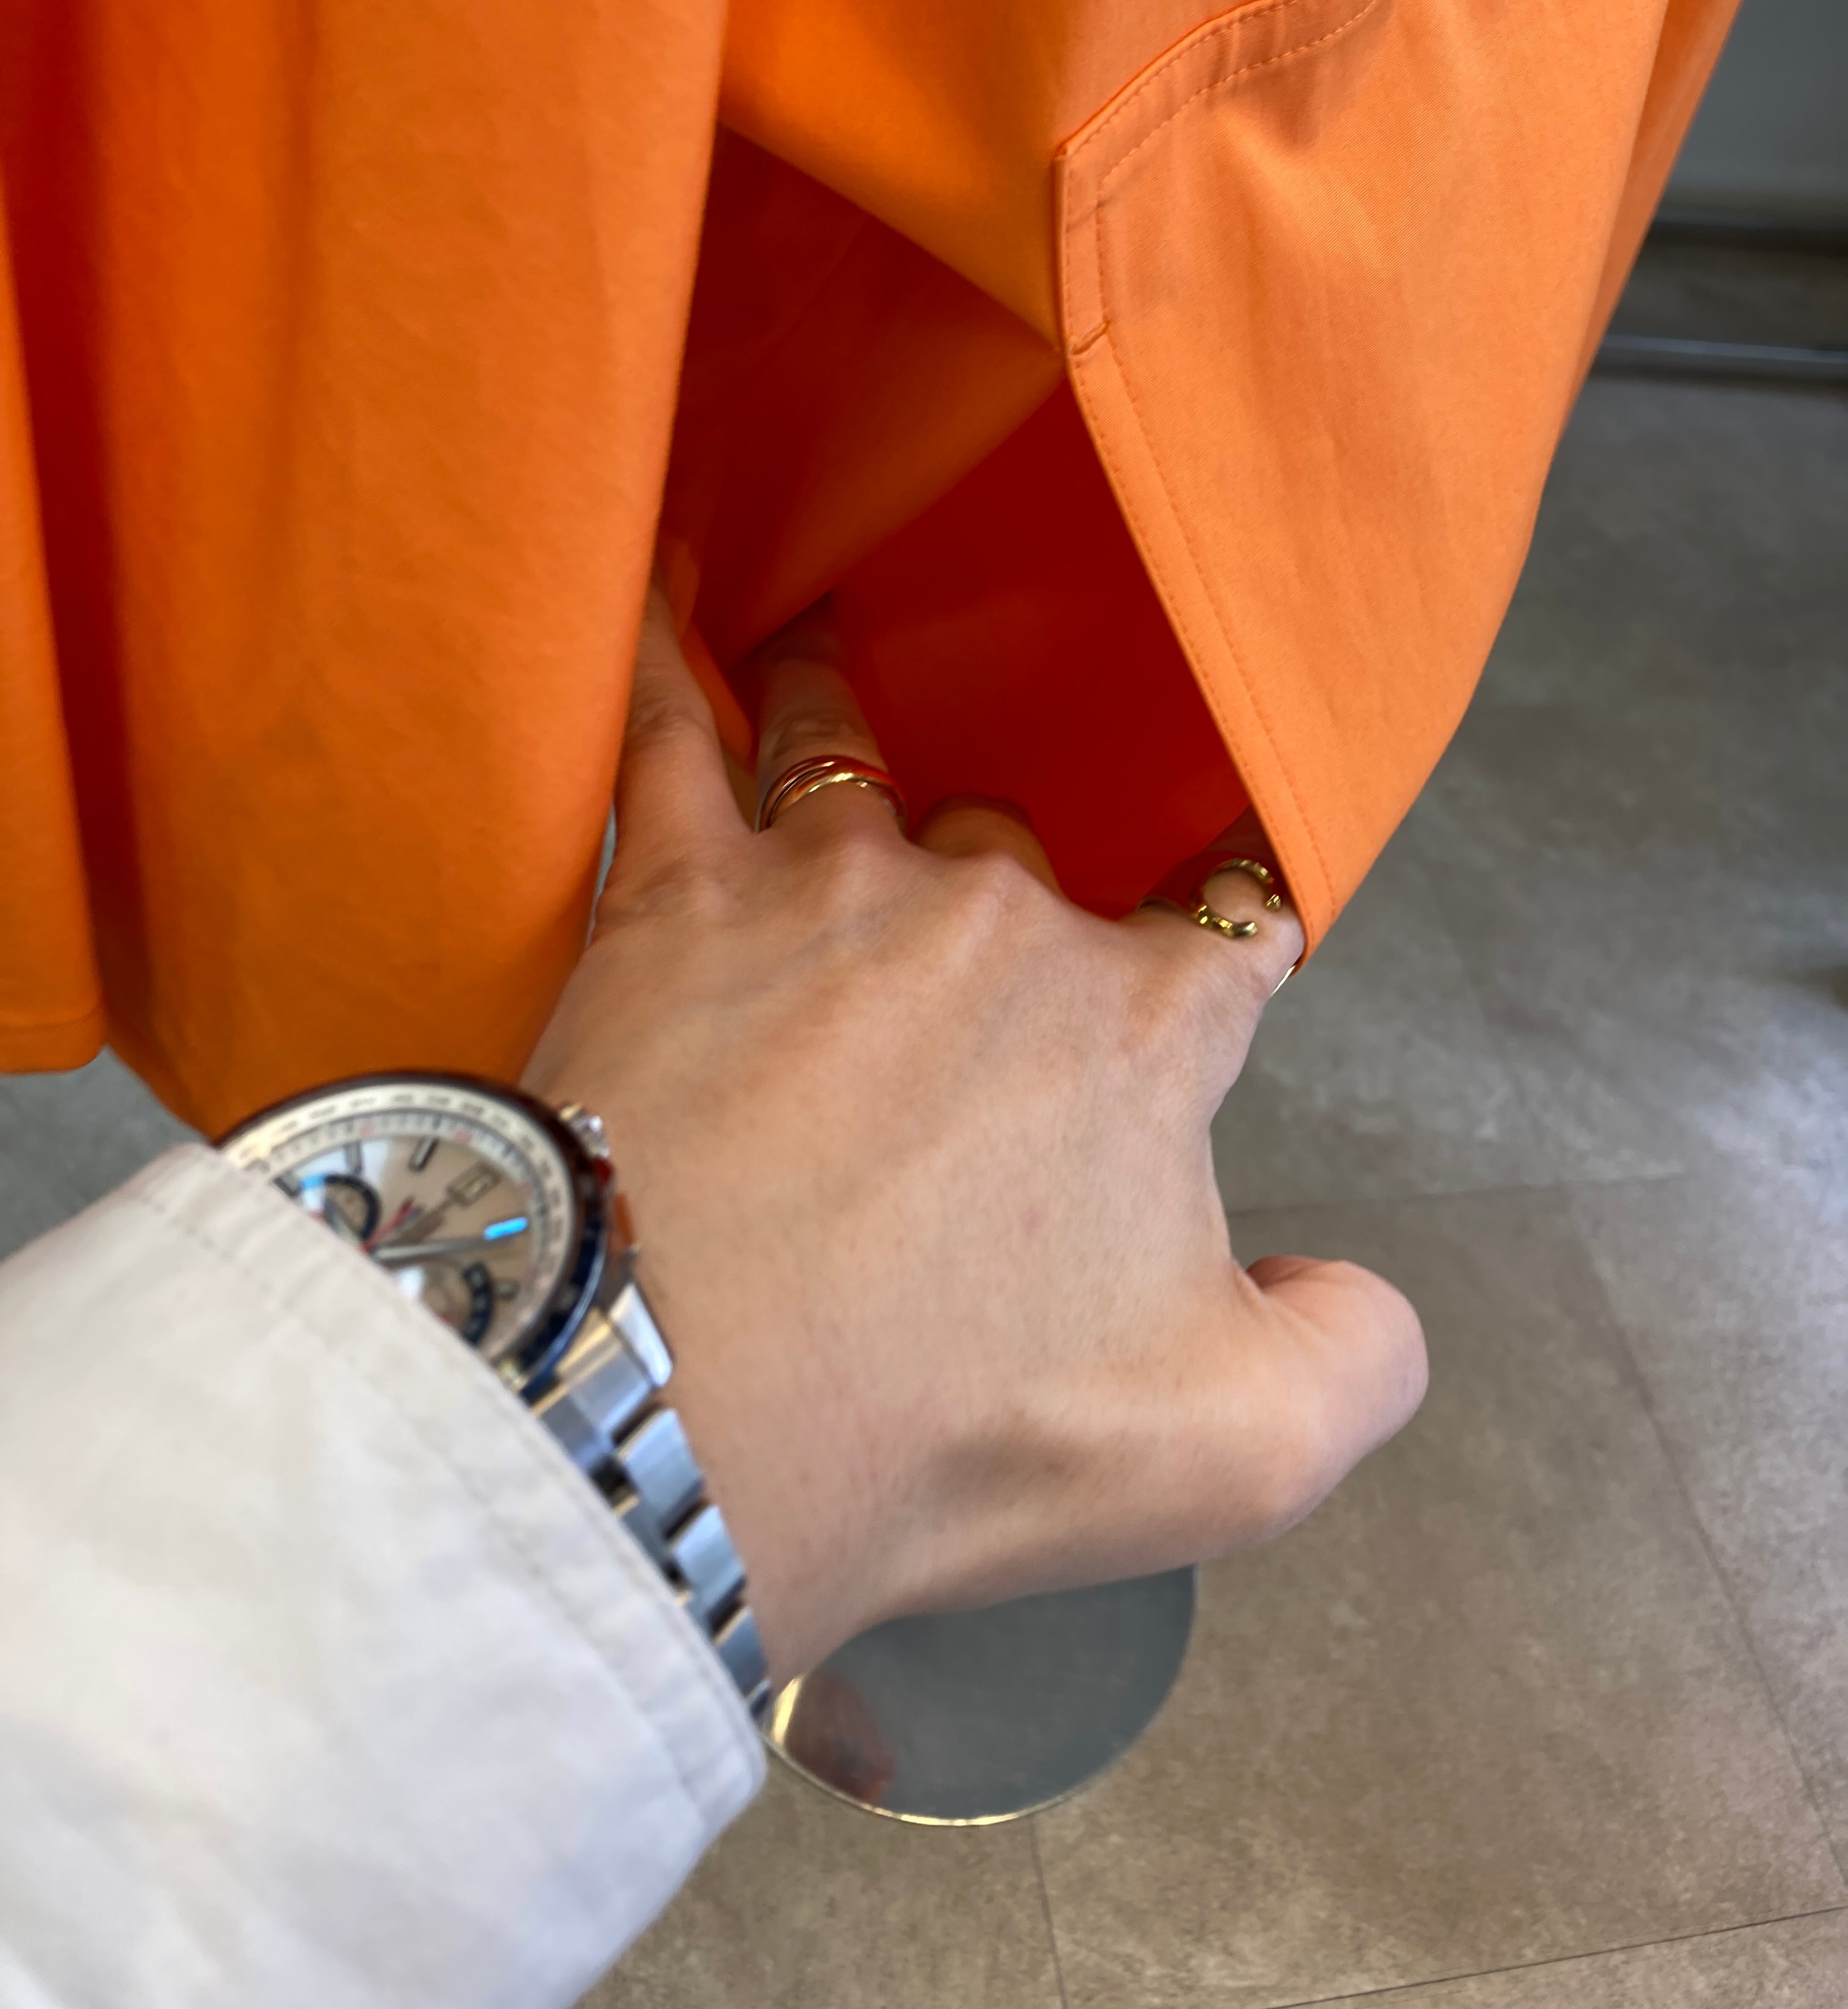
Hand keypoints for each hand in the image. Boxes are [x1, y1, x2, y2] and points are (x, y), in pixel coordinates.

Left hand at [523, 593, 1426, 1682]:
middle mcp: (999, 915)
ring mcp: (833, 883)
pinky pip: (665, 728)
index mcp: (1141, 1027)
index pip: (1229, 930)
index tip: (1220, 913)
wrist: (673, 1415)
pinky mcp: (676, 889)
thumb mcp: (1234, 1449)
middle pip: (1026, 844)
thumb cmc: (943, 1432)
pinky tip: (652, 580)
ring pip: (855, 745)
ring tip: (829, 653)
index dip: (1232, 920)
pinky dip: (660, 648)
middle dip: (1008, 883)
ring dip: (851, 703)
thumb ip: (1355, 1354)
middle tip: (949, 959)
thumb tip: (1355, 1289)